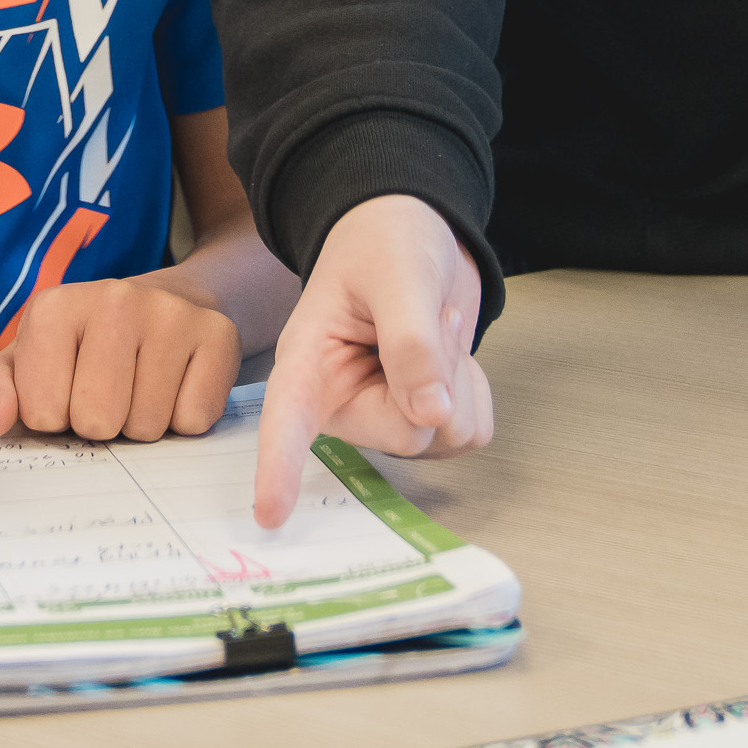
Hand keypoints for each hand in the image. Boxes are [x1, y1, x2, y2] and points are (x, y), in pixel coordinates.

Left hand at [0, 274, 240, 445]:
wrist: (170, 305)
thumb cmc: (85, 348)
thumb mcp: (26, 363)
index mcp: (54, 307)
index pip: (41, 413)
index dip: (54, 419)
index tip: (67, 391)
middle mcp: (113, 299)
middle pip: (97, 422)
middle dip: (101, 425)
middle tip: (109, 394)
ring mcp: (171, 314)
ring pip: (146, 426)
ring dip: (142, 424)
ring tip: (142, 387)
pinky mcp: (219, 334)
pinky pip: (194, 420)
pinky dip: (184, 419)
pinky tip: (176, 386)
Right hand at [252, 195, 493, 527]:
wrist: (414, 232)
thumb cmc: (385, 241)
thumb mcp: (397, 275)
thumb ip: (411, 342)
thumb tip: (431, 417)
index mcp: (310, 365)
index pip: (287, 423)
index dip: (278, 468)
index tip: (270, 514)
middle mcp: (342, 402)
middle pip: (404, 436)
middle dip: (438, 380)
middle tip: (431, 318)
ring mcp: (384, 416)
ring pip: (443, 439)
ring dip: (461, 380)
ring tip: (434, 327)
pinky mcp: (422, 421)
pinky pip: (470, 433)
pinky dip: (477, 390)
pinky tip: (449, 355)